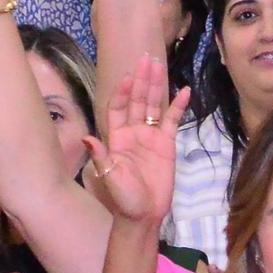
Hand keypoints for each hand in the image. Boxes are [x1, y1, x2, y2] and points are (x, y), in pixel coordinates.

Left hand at [89, 51, 183, 221]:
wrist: (143, 214)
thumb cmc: (123, 197)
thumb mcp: (109, 176)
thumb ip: (101, 156)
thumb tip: (88, 138)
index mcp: (116, 138)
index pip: (117, 108)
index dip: (122, 92)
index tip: (128, 77)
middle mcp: (132, 133)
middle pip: (136, 101)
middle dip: (141, 80)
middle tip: (147, 59)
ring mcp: (150, 137)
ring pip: (153, 106)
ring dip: (156, 86)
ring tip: (160, 65)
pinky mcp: (166, 145)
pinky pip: (172, 121)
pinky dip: (178, 106)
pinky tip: (184, 91)